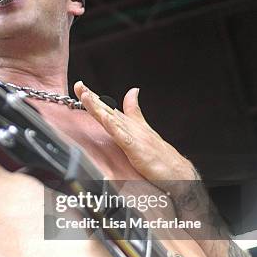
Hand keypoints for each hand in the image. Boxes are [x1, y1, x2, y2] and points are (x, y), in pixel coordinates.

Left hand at [74, 81, 197, 192]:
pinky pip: (123, 137)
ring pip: (112, 120)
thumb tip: (133, 90)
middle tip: (79, 85)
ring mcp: (134, 136)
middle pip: (107, 109)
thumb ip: (135, 111)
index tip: (80, 85)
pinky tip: (105, 119)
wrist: (178, 171)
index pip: (107, 108)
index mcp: (127, 124)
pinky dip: (114, 128)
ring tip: (86, 96)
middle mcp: (130, 127)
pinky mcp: (137, 149)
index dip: (93, 97)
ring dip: (99, 108)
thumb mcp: (142, 130)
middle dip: (92, 97)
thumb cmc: (159, 153)